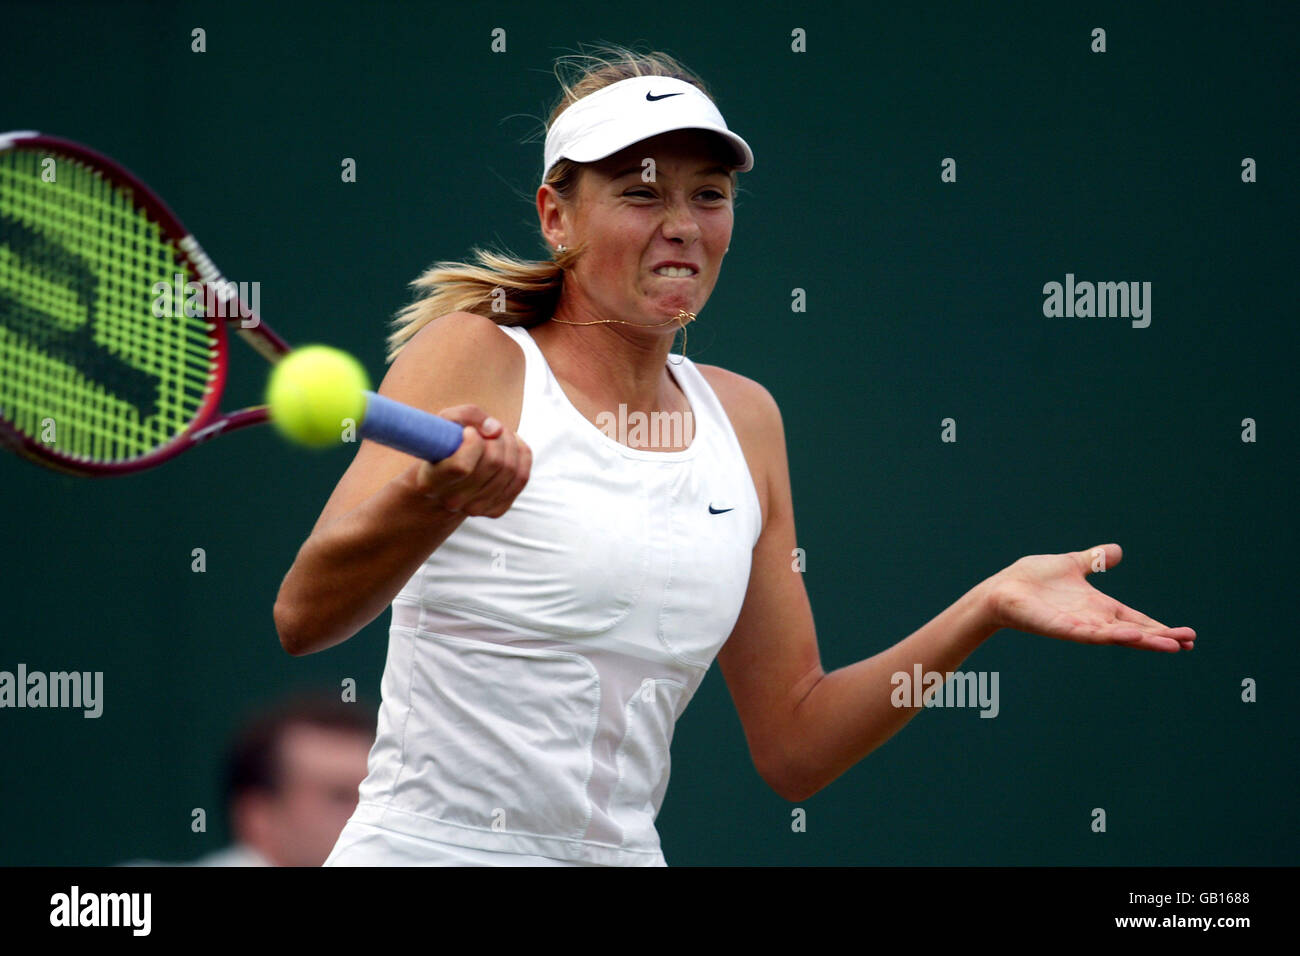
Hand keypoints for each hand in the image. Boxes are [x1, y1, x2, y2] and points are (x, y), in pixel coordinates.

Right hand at [409, 404, 531, 517]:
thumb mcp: (442, 423)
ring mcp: (475, 509)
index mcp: (431, 482)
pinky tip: (509, 446)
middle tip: (487, 429)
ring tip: (497, 435)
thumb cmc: (440, 447)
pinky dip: (521, 455)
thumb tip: (495, 430)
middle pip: (494, 463)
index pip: (462, 466)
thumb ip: (466, 415)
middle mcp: (452, 501)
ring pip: (510, 469)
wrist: (442, 483)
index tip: (468, 431)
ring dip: (509, 442)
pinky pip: (521, 478)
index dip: (472, 442)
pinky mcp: (495, 510)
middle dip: (496, 436)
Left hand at [987, 543, 1195, 652]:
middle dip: (1161, 638)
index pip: (1136, 619)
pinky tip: (1131, 636)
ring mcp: (1078, 626)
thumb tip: (1117, 551)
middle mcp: (1092, 620)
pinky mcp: (1061, 628)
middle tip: (1189, 643)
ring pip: (1117, 636)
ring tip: (1172, 645)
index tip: (1188, 635)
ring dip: (1144, 641)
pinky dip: (1110, 635)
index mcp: (1098, 607)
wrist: (1002, 588)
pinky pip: (1089, 634)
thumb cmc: (1032, 579)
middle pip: (1134, 632)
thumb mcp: (1072, 564)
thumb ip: (1095, 559)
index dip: (1160, 627)